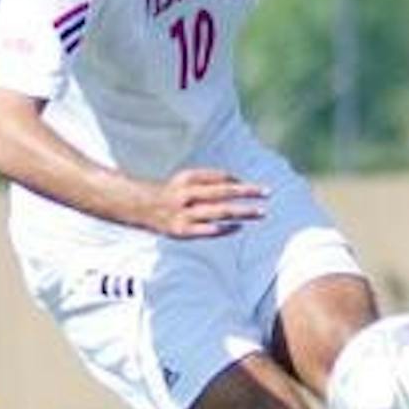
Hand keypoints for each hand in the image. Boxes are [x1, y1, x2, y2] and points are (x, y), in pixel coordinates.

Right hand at [143, 167, 267, 237]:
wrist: (141, 208)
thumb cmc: (172, 192)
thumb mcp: (187, 179)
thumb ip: (210, 178)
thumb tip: (238, 181)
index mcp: (187, 178)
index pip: (219, 177)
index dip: (237, 181)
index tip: (254, 187)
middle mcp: (186, 194)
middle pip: (223, 192)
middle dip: (246, 192)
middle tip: (267, 192)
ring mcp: (184, 213)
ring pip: (220, 212)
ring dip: (243, 212)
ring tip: (261, 212)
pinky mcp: (182, 231)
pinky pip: (208, 230)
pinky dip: (225, 228)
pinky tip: (239, 226)